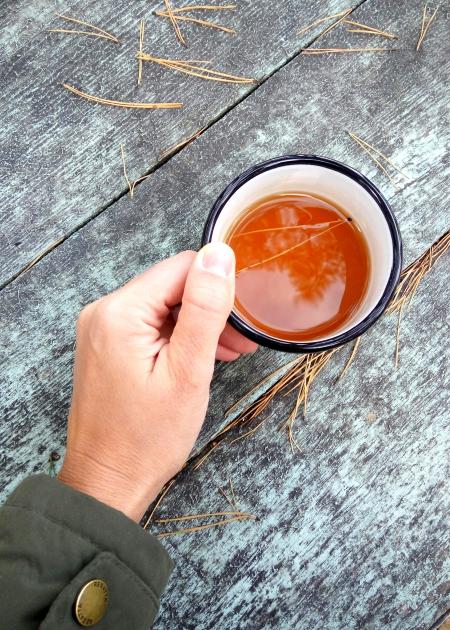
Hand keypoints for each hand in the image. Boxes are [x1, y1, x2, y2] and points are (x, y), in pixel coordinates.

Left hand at [58, 245, 256, 521]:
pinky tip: (203, 357)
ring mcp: (102, 330)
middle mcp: (104, 312)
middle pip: (171, 287)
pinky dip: (178, 338)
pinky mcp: (106, 346)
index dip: (218, 287)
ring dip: (198, 325)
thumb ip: (205, 309)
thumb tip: (219, 254)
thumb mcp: (188, 371)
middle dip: (211, 309)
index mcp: (120, 312)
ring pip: (163, 306)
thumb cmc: (147, 437)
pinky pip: (150, 327)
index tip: (243, 319)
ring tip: (230, 353)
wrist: (108, 482)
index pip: (181, 268)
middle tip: (242, 342)